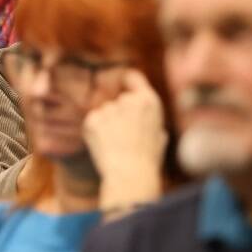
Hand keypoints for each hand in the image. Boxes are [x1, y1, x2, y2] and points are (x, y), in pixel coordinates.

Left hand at [83, 69, 166, 210]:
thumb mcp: (159, 135)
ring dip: (106, 124)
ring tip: (116, 144)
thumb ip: (151, 119)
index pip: (132, 77)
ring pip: (104, 112)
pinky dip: (95, 132)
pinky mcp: (92, 119)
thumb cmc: (148, 160)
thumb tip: (145, 114)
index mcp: (148, 101)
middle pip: (117, 100)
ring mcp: (109, 109)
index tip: (121, 87)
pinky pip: (92, 121)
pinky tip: (104, 146)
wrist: (130, 175)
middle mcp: (128, 100)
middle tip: (123, 136)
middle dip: (118, 113)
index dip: (126, 81)